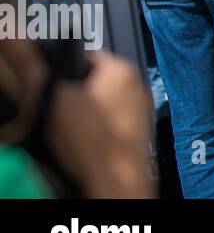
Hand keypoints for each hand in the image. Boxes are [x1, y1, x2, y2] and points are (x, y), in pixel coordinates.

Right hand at [47, 52, 153, 197]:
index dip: (69, 68)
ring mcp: (143, 109)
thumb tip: (51, 75)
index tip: (59, 80)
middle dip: (82, 91)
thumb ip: (55, 78)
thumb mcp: (57, 99)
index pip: (91, 57)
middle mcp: (139, 86)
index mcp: (122, 70)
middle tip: (65, 105)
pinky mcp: (141, 131)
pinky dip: (104, 126)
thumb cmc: (92, 138)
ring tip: (76, 125)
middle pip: (102, 80)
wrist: (113, 175)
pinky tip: (90, 138)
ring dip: (94, 110)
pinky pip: (117, 121)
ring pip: (110, 101)